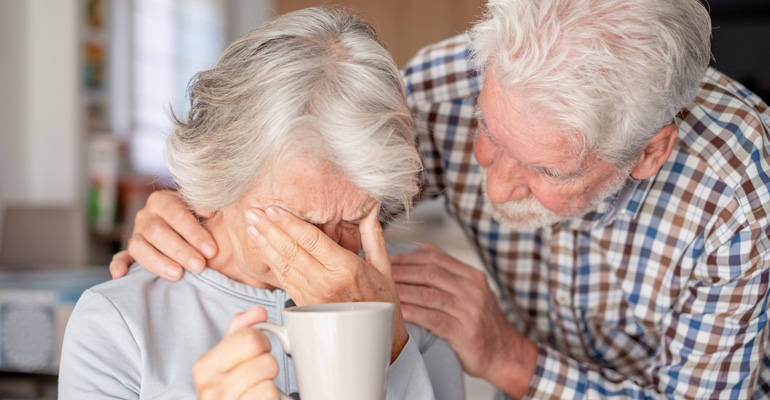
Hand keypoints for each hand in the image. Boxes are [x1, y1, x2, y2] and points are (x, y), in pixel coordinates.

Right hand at [109, 190, 217, 280]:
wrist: (189, 227)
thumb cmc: (201, 219)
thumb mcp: (204, 208)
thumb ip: (204, 207)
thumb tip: (207, 212)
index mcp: (162, 200)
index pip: (176, 214)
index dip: (194, 233)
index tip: (212, 250)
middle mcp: (146, 215)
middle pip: (158, 232)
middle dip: (180, 250)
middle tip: (199, 265)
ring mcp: (136, 234)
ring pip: (140, 247)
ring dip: (158, 262)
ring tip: (178, 274)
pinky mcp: (130, 253)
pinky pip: (120, 258)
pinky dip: (118, 265)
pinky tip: (120, 275)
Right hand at [194, 306, 280, 399]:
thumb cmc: (231, 388)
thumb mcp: (229, 357)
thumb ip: (241, 330)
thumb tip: (259, 311)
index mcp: (204, 366)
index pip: (251, 338)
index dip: (263, 343)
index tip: (256, 353)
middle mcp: (209, 388)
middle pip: (266, 360)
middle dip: (268, 366)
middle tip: (257, 376)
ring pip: (270, 384)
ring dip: (271, 388)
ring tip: (257, 392)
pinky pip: (270, 398)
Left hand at [245, 205, 408, 361]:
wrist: (376, 339)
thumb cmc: (381, 302)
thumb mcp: (383, 266)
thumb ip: (372, 235)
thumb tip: (371, 210)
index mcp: (346, 268)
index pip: (311, 240)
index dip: (289, 223)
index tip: (274, 209)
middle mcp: (326, 282)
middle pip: (291, 251)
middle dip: (270, 229)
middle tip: (253, 212)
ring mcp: (313, 295)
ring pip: (283, 265)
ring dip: (265, 244)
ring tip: (252, 226)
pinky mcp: (304, 305)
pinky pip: (284, 280)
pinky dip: (271, 263)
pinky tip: (262, 249)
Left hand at [390, 243, 537, 397]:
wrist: (505, 354)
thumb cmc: (482, 323)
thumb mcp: (472, 291)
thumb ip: (449, 270)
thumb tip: (422, 248)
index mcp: (472, 276)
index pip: (435, 258)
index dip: (408, 258)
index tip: (387, 259)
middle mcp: (472, 289)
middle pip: (429, 272)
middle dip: (400, 272)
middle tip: (378, 273)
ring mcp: (469, 309)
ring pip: (428, 293)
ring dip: (402, 291)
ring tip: (382, 291)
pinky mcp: (463, 331)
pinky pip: (432, 318)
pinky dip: (412, 313)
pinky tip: (398, 312)